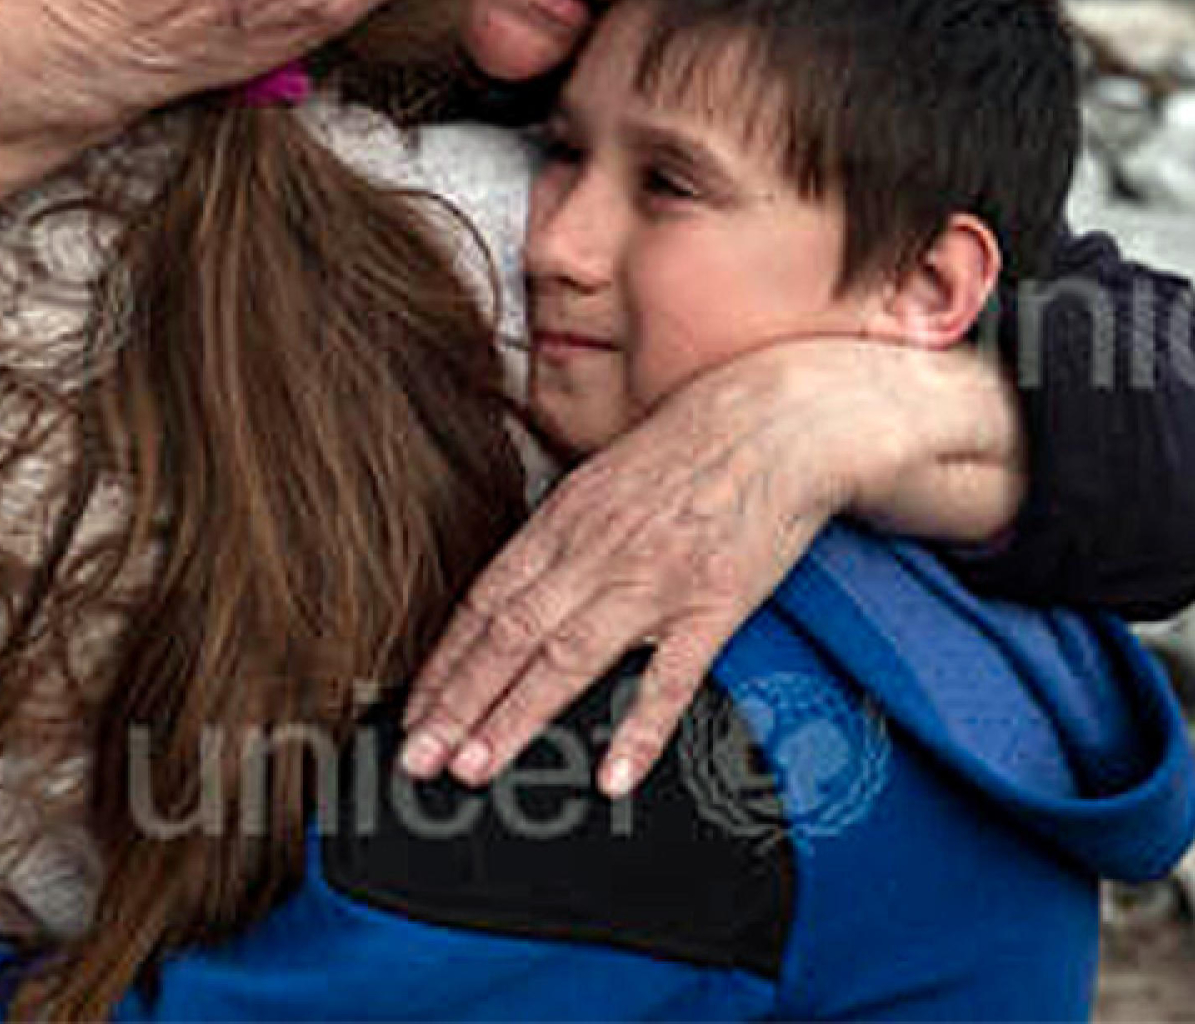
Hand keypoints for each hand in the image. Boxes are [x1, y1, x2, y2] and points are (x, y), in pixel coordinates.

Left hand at [398, 338, 1024, 797]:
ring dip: (516, 717)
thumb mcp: (606, 478)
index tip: (415, 711)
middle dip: (458, 703)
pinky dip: (639, 728)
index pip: (487, 601)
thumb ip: (561, 536)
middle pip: (511, 636)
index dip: (446, 661)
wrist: (779, 418)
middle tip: (417, 759)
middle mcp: (599, 551)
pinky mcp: (715, 602)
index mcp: (566, 519)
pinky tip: (612, 776)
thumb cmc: (693, 448)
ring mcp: (656, 579)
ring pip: (569, 657)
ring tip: (477, 768)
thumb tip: (515, 591)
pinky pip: (672, 676)